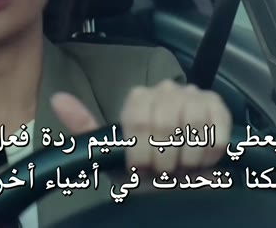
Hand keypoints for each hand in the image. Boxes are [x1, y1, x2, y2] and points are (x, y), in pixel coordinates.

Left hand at [51, 80, 231, 173]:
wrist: (181, 186)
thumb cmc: (147, 171)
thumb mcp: (112, 155)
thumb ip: (84, 128)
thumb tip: (57, 98)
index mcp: (138, 99)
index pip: (138, 121)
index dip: (141, 153)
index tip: (142, 169)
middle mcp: (165, 89)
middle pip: (163, 123)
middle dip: (163, 159)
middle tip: (165, 172)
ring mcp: (194, 95)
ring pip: (190, 125)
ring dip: (186, 158)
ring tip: (183, 168)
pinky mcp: (218, 107)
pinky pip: (215, 129)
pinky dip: (208, 153)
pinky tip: (203, 160)